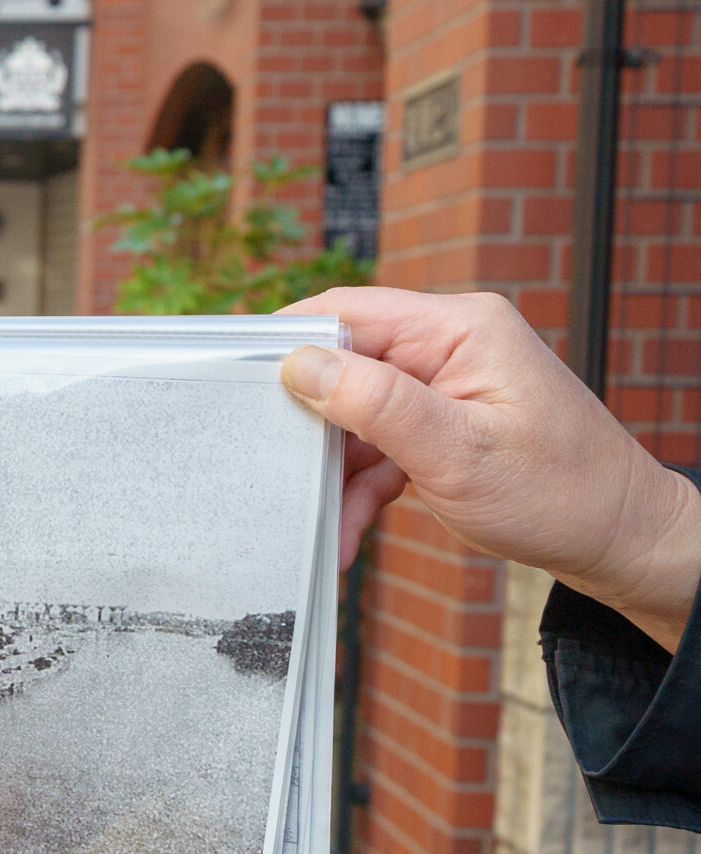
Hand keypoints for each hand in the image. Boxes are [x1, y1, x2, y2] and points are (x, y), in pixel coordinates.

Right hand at [280, 288, 700, 651]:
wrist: (620, 540)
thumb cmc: (561, 494)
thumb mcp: (458, 453)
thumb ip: (376, 404)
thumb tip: (299, 363)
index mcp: (458, 328)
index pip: (347, 313)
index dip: (287, 344)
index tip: (234, 385)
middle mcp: (448, 345)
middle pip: (342, 365)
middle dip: (308, 426)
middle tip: (270, 467)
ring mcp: (443, 384)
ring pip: (354, 415)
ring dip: (333, 472)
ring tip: (320, 524)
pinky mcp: (440, 422)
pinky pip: (378, 446)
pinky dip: (359, 488)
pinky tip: (345, 529)